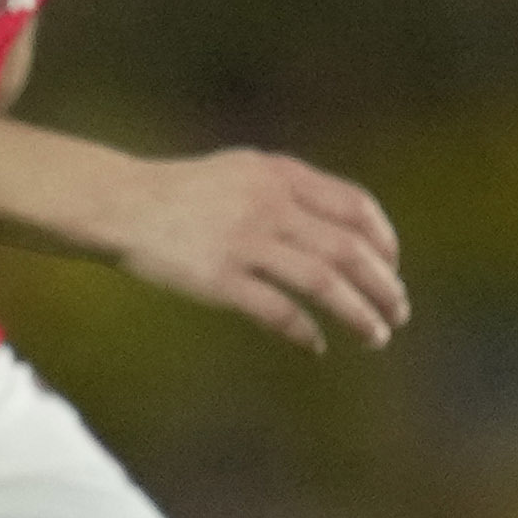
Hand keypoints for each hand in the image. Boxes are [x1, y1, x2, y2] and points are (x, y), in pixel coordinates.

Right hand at [100, 146, 406, 349]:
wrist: (119, 205)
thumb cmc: (181, 193)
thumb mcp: (242, 171)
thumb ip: (288, 190)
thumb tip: (340, 227)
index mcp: (280, 175)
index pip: (355, 206)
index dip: (384, 241)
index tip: (392, 267)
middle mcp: (269, 205)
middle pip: (348, 249)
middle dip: (383, 286)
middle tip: (398, 313)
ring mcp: (244, 242)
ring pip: (323, 282)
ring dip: (358, 314)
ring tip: (376, 337)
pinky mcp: (219, 278)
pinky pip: (277, 311)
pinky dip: (304, 332)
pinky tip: (317, 346)